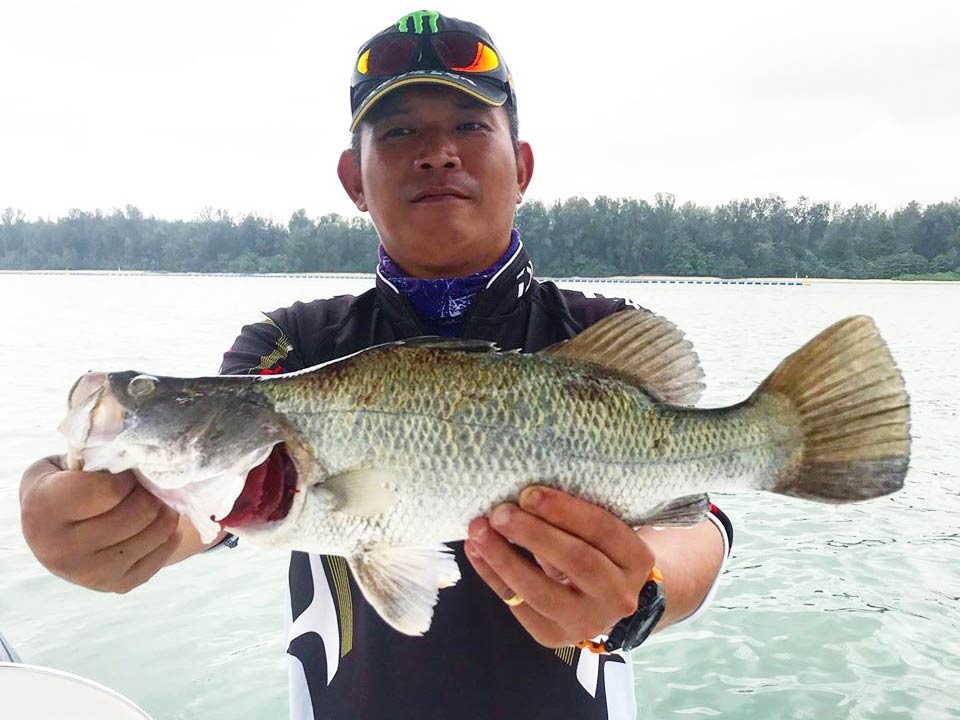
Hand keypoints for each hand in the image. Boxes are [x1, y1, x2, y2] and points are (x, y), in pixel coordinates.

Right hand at [19, 456, 181, 592]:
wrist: (51, 532)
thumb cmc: (62, 487)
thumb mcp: (62, 464)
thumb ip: (94, 457)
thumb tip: (142, 456)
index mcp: (45, 510)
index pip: (111, 490)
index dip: (128, 478)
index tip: (126, 474)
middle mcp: (61, 549)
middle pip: (138, 513)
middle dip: (151, 493)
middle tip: (149, 486)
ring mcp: (89, 574)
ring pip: (154, 534)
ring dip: (166, 511)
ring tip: (159, 500)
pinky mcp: (115, 586)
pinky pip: (161, 556)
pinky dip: (169, 535)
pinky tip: (160, 522)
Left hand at [464, 485, 653, 647]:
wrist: (605, 602)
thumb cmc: (598, 551)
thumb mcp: (601, 533)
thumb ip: (573, 517)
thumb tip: (521, 494)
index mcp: (637, 560)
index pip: (604, 531)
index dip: (564, 510)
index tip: (528, 493)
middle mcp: (619, 596)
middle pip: (576, 561)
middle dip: (533, 534)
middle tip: (500, 512)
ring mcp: (587, 622)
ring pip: (542, 591)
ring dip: (504, 558)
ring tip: (479, 531)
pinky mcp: (554, 638)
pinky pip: (517, 605)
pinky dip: (491, 576)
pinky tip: (475, 550)